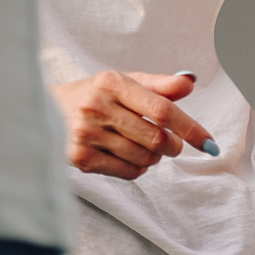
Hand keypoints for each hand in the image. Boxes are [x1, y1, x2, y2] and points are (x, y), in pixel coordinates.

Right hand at [53, 70, 213, 179]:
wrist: (44, 110)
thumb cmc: (95, 96)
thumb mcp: (124, 83)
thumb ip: (159, 85)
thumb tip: (191, 81)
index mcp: (111, 82)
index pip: (162, 109)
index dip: (191, 128)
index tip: (210, 144)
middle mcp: (96, 106)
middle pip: (157, 139)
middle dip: (172, 146)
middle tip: (168, 142)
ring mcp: (86, 134)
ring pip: (145, 159)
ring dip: (153, 158)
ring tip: (139, 144)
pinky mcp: (81, 158)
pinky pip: (129, 173)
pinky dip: (137, 169)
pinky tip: (125, 155)